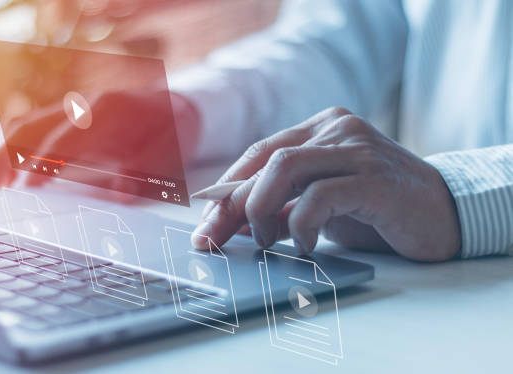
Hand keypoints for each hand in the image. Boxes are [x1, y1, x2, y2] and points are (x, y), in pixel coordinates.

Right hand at [0, 91, 199, 194]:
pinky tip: (5, 171)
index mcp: (108, 111)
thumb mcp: (170, 152)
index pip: (65, 137)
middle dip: (5, 156)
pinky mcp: (69, 118)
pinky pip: (33, 128)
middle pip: (31, 126)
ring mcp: (73, 109)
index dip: (44, 162)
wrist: (180, 105)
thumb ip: (145, 170)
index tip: (26, 187)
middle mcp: (84, 105)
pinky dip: (13, 148)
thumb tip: (118, 194)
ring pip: (25, 125)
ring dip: (2, 152)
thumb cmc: (174, 131)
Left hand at [191, 107, 460, 261]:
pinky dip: (301, 222)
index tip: (206, 224)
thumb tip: (230, 221)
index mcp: (320, 129)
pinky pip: (321, 195)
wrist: (443, 214)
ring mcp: (357, 149)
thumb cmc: (375, 210)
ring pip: (285, 167)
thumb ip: (283, 204)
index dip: (226, 189)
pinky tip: (305, 243)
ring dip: (262, 209)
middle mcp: (337, 130)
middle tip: (215, 239)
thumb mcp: (320, 205)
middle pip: (266, 160)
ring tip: (266, 240)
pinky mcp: (375, 177)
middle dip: (232, 204)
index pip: (259, 153)